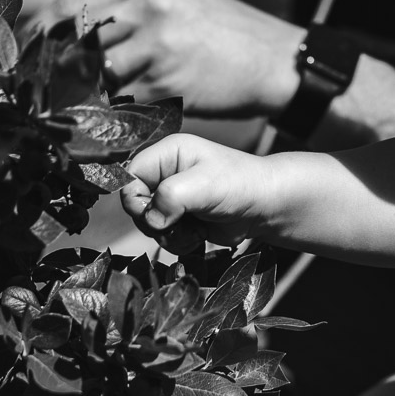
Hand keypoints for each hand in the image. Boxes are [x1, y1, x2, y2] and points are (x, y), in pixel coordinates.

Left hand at [33, 0, 301, 119]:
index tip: (24, 58)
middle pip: (74, 42)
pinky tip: (96, 124)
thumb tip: (74, 32)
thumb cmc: (224, 31)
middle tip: (33, 93)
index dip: (39, 36)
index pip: (70, 6)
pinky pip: (118, 103)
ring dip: (74, 97)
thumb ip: (131, 7)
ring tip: (60, 112)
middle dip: (50, 71)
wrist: (275, 60)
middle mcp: (148, 8)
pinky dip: (104, 115)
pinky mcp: (166, 83)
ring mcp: (156, 45)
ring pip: (92, 76)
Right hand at [120, 133, 272, 251]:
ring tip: (195, 227)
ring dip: (169, 234)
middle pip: (135, 205)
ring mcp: (173, 197)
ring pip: (148, 224)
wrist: (265, 207)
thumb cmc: (239, 185)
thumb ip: (170, 197)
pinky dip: (179, 241)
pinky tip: (199, 234)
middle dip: (155, 221)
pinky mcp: (181, 218)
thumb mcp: (204, 185)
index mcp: (167, 153)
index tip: (154, 211)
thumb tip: (151, 219)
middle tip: (179, 221)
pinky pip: (164, 237)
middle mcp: (166, 173)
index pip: (129, 177)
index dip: (135, 198)